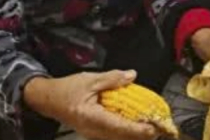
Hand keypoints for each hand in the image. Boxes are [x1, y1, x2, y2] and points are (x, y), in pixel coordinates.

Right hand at [23, 71, 159, 139]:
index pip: (120, 127)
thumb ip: (112, 79)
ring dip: (134, 133)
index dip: (138, 130)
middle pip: (122, 137)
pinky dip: (126, 130)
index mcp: (92, 118)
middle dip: (141, 134)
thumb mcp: (90, 79)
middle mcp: (94, 131)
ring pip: (118, 138)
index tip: (154, 128)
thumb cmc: (67, 90)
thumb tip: (132, 76)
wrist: (49, 100)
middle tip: (160, 126)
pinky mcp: (95, 133)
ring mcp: (94, 135)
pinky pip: (113, 135)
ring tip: (151, 125)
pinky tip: (136, 123)